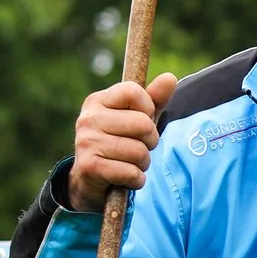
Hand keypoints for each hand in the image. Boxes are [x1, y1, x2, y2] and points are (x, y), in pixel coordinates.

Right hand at [67, 74, 177, 208]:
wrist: (89, 180)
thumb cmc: (119, 143)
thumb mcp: (136, 119)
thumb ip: (154, 100)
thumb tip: (170, 77)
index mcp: (97, 101)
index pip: (134, 92)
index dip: (148, 109)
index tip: (141, 121)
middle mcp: (88, 118)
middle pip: (143, 124)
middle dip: (150, 141)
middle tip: (138, 147)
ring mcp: (86, 142)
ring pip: (140, 152)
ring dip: (143, 164)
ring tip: (129, 163)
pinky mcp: (90, 167)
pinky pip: (132, 173)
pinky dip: (136, 180)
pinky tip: (124, 178)